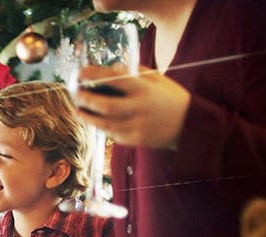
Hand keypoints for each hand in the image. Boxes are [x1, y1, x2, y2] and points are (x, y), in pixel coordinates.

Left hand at [75, 65, 190, 149]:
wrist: (190, 126)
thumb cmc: (171, 98)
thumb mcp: (157, 79)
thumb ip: (135, 72)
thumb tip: (111, 67)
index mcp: (144, 90)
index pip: (115, 80)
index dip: (95, 75)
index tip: (81, 72)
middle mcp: (139, 109)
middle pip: (105, 106)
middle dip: (86, 100)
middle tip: (75, 94)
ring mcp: (136, 126)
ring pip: (105, 124)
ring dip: (88, 118)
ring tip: (77, 111)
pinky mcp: (134, 140)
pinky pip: (113, 133)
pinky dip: (102, 127)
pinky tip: (95, 121)